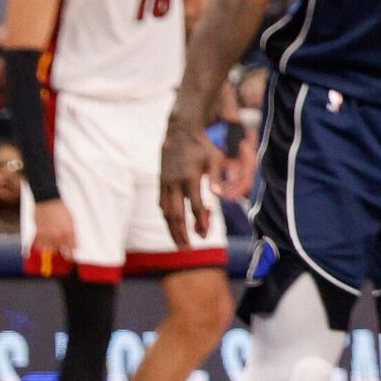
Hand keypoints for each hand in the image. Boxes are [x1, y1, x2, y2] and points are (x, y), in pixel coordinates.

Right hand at [33, 199, 75, 265]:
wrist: (48, 200)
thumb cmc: (61, 210)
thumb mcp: (72, 222)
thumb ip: (73, 235)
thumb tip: (74, 246)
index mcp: (69, 233)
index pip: (71, 251)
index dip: (70, 254)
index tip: (69, 256)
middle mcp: (58, 236)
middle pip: (59, 251)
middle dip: (60, 248)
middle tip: (59, 243)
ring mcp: (47, 235)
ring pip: (49, 249)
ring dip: (51, 246)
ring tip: (51, 238)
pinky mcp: (38, 233)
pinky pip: (39, 245)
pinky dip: (41, 244)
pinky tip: (44, 238)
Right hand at [160, 120, 218, 242]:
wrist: (179, 131)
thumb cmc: (202, 146)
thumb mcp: (215, 158)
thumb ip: (217, 178)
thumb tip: (220, 197)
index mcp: (190, 177)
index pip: (195, 206)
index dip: (199, 222)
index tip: (204, 235)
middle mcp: (175, 182)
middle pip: (176, 213)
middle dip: (181, 233)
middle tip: (186, 249)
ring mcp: (165, 182)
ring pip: (165, 211)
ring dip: (171, 228)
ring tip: (179, 243)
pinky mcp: (160, 181)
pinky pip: (161, 203)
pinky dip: (166, 216)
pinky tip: (172, 226)